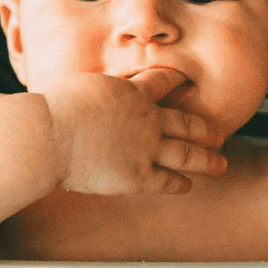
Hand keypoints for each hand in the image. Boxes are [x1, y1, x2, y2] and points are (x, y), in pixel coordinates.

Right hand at [42, 68, 226, 194]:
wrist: (48, 135)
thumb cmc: (52, 110)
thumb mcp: (81, 88)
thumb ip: (97, 93)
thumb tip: (88, 94)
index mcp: (132, 92)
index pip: (164, 82)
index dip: (178, 81)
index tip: (189, 83)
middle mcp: (147, 118)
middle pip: (186, 122)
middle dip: (204, 129)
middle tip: (217, 134)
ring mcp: (145, 148)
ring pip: (187, 154)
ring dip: (206, 159)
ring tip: (219, 163)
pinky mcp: (137, 175)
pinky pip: (166, 181)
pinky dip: (179, 183)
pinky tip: (187, 185)